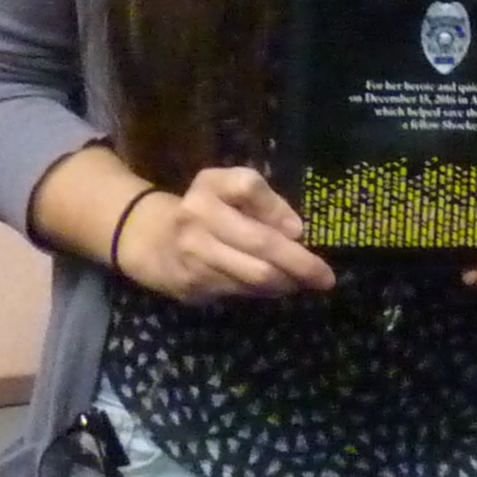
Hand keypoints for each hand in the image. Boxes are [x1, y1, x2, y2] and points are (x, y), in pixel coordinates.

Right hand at [118, 167, 333, 304]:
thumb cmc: (206, 211)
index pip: (249, 187)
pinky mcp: (193, 283)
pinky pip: (241, 290)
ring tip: (303, 282)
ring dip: (286, 281)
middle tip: (325, 277)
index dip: (279, 210)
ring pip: (255, 274)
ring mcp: (193, 253)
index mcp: (209, 186)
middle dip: (300, 263)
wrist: (151, 241)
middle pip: (261, 241)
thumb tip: (295, 231)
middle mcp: (197, 216)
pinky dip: (265, 291)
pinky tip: (276, 287)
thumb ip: (263, 201)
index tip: (301, 231)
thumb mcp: (228, 190)